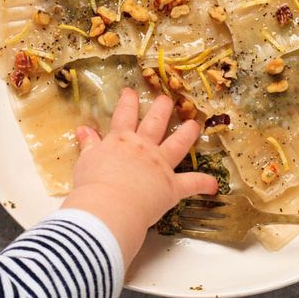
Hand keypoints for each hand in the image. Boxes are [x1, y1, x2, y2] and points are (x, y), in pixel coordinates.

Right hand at [61, 88, 217, 266]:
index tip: (131, 91)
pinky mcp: (172, 186)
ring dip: (188, 134)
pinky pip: (192, 183)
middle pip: (155, 123)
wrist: (109, 206)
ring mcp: (160, 165)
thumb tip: (83, 129)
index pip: (125, 115)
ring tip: (195, 125)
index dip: (128, 102)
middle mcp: (143, 148)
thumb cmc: (92, 184)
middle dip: (162, 108)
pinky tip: (214, 185)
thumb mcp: (86, 161)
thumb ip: (89, 145)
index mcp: (121, 141)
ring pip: (178, 144)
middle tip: (168, 98)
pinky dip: (204, 184)